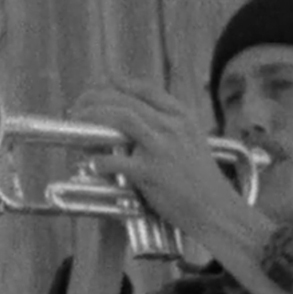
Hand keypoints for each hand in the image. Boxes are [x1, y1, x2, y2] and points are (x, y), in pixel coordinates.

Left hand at [69, 78, 247, 246]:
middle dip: (95, 100)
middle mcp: (172, 127)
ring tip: (76, 123)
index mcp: (182, 118)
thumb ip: (169, 127)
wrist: (216, 209)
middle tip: (78, 107)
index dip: (119, 83)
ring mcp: (161, 149)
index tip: (101, 84)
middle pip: (126, 102)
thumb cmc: (202, 181)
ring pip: (120, 119)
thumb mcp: (192, 143)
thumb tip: (133, 121)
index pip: (146, 90)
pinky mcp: (150, 173)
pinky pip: (115, 161)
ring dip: (92, 117)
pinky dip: (98, 161)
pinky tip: (90, 164)